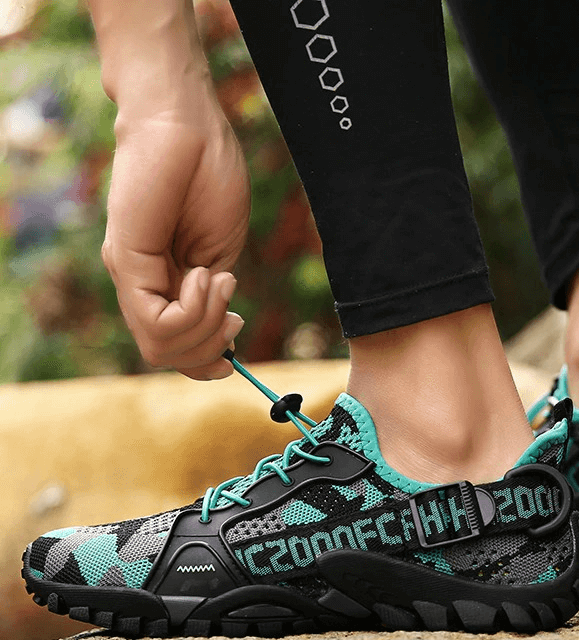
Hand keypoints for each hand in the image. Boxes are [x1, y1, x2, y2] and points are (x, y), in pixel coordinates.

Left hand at [102, 101, 250, 379]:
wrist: (189, 123)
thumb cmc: (209, 177)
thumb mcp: (220, 254)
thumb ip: (212, 297)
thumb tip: (221, 336)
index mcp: (163, 282)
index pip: (173, 345)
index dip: (205, 359)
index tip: (236, 337)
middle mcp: (139, 283)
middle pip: (167, 355)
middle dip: (210, 348)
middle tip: (233, 311)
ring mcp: (128, 273)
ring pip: (160, 347)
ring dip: (205, 328)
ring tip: (219, 284)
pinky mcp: (125, 260)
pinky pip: (156, 322)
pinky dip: (193, 310)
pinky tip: (205, 275)